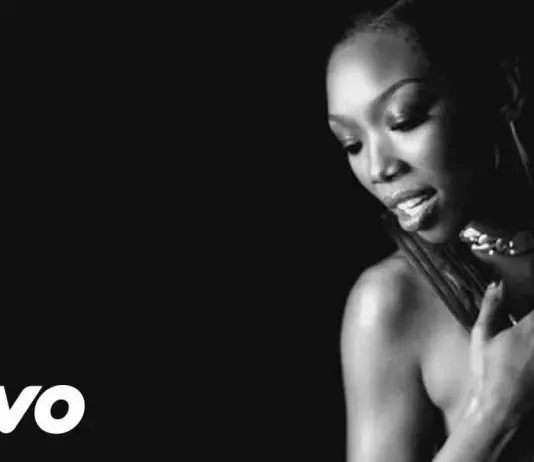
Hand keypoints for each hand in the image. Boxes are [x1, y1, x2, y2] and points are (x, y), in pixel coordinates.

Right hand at [469, 281, 533, 429]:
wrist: (500, 405)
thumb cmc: (487, 370)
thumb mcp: (481, 336)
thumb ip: (489, 307)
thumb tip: (494, 284)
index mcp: (527, 328)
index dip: (530, 297)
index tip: (527, 293)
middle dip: (531, 318)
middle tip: (522, 323)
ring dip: (532, 331)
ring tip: (524, 336)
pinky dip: (533, 347)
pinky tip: (527, 351)